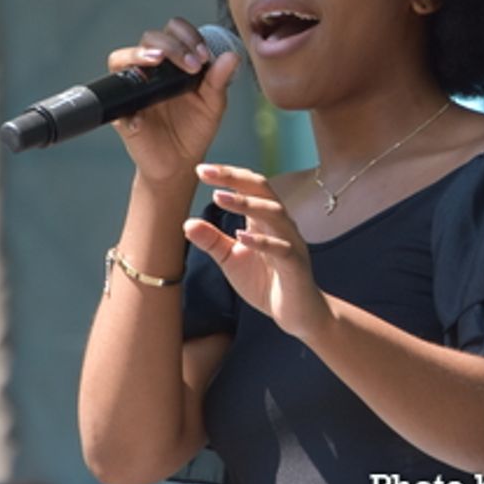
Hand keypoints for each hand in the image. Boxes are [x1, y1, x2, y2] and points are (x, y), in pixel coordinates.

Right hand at [107, 18, 239, 182]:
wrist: (180, 162)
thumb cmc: (195, 127)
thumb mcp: (213, 103)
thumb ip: (220, 79)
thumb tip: (231, 55)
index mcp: (174, 61)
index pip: (175, 31)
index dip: (188, 35)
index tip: (203, 55)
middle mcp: (151, 69)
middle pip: (150, 38)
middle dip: (172, 45)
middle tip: (192, 65)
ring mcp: (133, 87)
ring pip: (121, 58)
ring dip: (139, 55)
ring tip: (158, 61)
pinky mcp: (121, 111)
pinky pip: (114, 101)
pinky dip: (126, 107)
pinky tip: (140, 119)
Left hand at [186, 164, 331, 340]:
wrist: (296, 313)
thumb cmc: (265, 282)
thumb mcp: (231, 259)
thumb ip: (212, 241)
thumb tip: (187, 223)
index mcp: (264, 219)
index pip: (248, 187)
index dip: (227, 176)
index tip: (200, 170)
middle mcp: (280, 224)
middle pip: (262, 189)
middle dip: (234, 178)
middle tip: (206, 172)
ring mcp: (290, 242)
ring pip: (273, 213)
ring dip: (246, 204)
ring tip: (219, 197)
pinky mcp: (295, 265)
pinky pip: (281, 248)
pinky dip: (261, 241)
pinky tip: (241, 237)